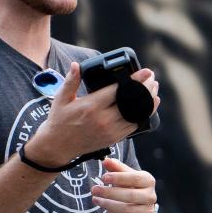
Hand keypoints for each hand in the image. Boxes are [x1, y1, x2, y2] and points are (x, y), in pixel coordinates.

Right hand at [26, 63, 157, 164]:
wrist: (58, 146)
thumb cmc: (59, 120)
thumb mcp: (61, 98)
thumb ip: (71, 81)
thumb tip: (77, 65)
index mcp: (91, 106)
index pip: (119, 90)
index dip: (135, 80)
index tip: (147, 72)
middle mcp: (103, 119)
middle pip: (132, 101)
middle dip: (146, 89)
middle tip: (152, 79)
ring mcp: (110, 130)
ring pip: (137, 115)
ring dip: (148, 102)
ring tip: (153, 90)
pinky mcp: (114, 139)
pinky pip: (134, 126)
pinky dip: (144, 115)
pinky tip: (149, 106)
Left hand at [90, 156, 157, 212]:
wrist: (141, 205)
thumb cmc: (131, 186)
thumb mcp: (125, 175)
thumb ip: (116, 167)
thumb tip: (105, 160)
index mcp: (148, 181)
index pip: (135, 178)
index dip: (118, 177)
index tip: (103, 177)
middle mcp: (151, 196)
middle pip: (130, 196)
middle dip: (110, 193)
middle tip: (95, 189)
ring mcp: (147, 211)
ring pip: (126, 210)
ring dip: (108, 204)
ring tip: (96, 199)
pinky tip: (106, 209)